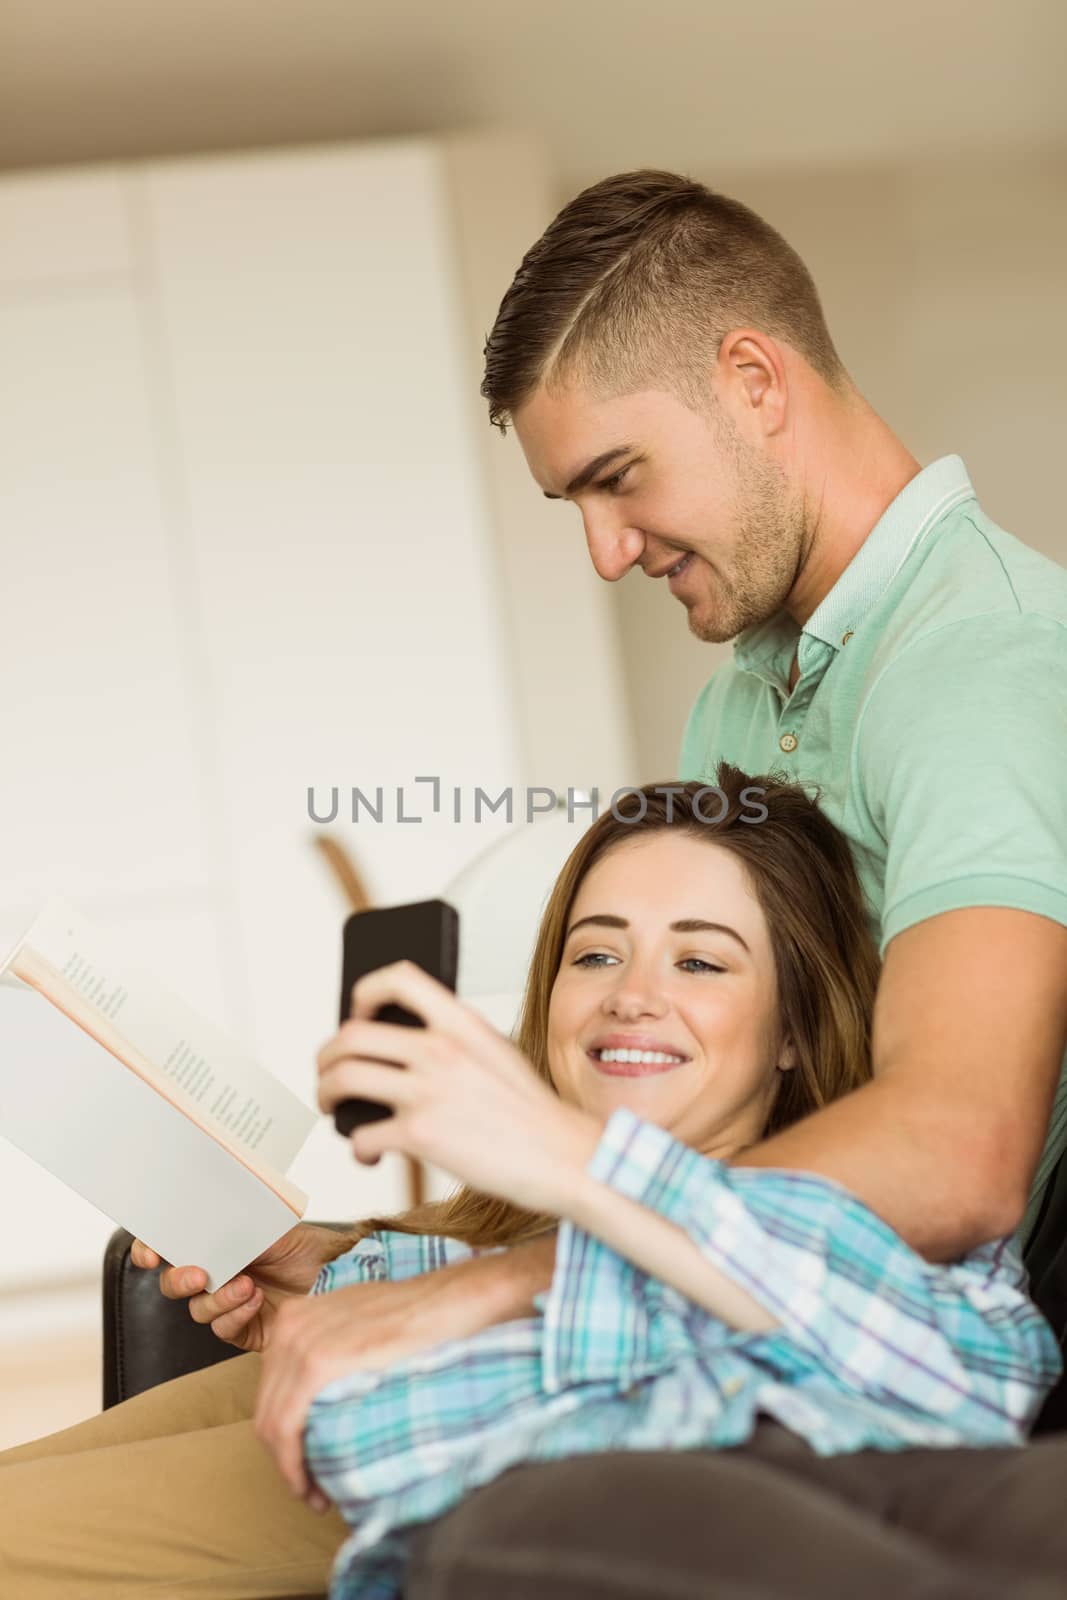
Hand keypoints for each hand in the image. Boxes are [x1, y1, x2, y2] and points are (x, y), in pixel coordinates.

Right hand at [129, 1223, 347, 1352]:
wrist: (339, 1272)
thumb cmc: (304, 1244)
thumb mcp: (266, 1225)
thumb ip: (229, 1227)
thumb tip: (199, 1217)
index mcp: (216, 1243)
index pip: (172, 1245)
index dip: (151, 1249)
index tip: (150, 1254)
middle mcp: (217, 1273)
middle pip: (174, 1283)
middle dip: (178, 1279)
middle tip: (196, 1274)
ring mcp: (228, 1302)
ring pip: (198, 1308)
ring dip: (218, 1297)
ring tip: (246, 1284)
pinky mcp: (244, 1329)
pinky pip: (223, 1328)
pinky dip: (235, 1314)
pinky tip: (255, 1299)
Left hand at [254, 1253, 531, 1509]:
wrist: (445, 1304)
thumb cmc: (413, 1318)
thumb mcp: (354, 1326)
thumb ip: (328, 1351)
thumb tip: (321, 1397)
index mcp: (293, 1318)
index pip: (271, 1390)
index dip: (283, 1435)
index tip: (305, 1464)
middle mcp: (288, 1327)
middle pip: (267, 1410)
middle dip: (284, 1458)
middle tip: (312, 1491)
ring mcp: (299, 1343)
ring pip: (272, 1425)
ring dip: (290, 1469)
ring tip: (317, 1495)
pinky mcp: (317, 1363)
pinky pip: (286, 1427)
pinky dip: (293, 1466)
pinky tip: (313, 1489)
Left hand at [317, 960, 603, 1216]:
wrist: (567, 1157)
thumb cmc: (533, 1114)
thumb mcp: (498, 1054)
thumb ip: (455, 1042)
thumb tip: (403, 1049)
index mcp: (461, 1022)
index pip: (397, 978)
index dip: (363, 991)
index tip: (355, 1014)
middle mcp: (441, 1048)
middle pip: (351, 1035)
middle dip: (326, 1057)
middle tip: (328, 1075)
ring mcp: (429, 1090)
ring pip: (342, 1078)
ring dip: (325, 1094)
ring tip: (332, 1107)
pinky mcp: (421, 1134)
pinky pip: (361, 1135)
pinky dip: (356, 1148)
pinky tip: (369, 1154)